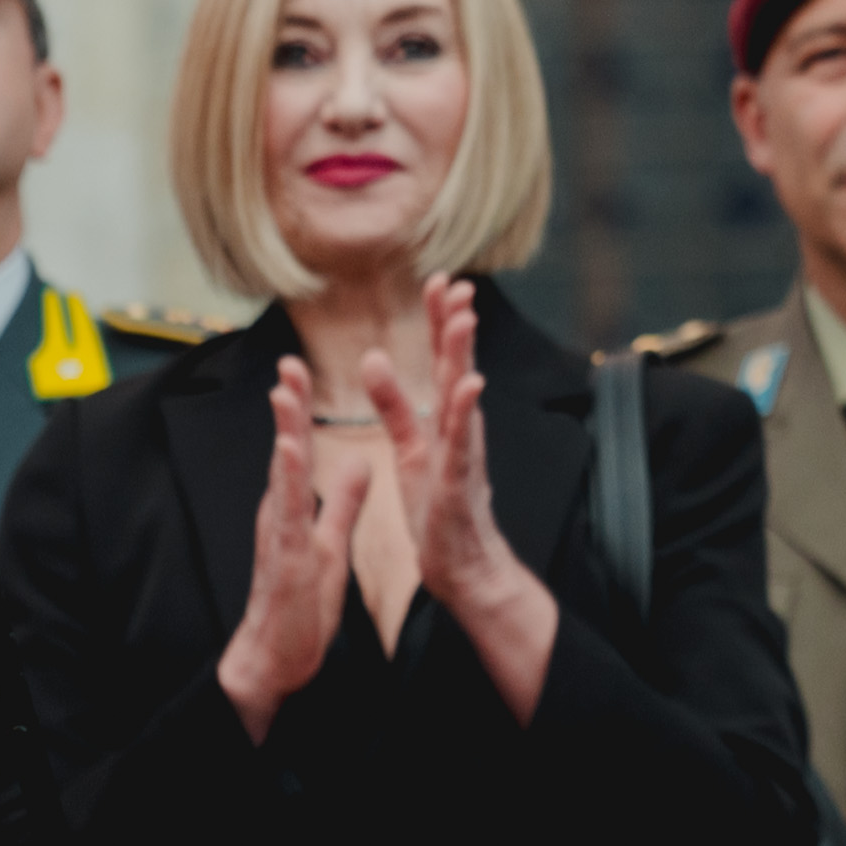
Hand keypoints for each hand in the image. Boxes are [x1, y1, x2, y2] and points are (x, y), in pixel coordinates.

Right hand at [216, 356, 377, 743]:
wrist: (279, 657)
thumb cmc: (300, 602)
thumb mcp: (329, 542)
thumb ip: (341, 501)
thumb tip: (357, 461)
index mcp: (292, 508)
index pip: (296, 447)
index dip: (298, 409)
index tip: (299, 369)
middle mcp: (280, 514)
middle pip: (284, 450)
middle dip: (286, 407)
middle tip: (288, 362)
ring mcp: (280, 535)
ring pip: (281, 477)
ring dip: (283, 433)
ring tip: (285, 393)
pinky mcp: (287, 558)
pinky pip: (288, 516)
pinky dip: (289, 482)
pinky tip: (290, 454)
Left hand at [369, 278, 556, 724]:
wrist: (461, 565)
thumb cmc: (438, 508)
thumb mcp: (410, 447)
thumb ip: (394, 403)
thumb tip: (375, 357)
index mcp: (443, 419)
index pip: (441, 359)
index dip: (439, 320)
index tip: (438, 279)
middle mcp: (459, 428)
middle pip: (455, 365)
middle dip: (454, 324)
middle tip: (455, 281)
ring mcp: (462, 453)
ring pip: (462, 396)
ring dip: (462, 355)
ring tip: (463, 317)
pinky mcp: (456, 482)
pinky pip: (461, 443)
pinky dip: (466, 412)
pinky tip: (470, 384)